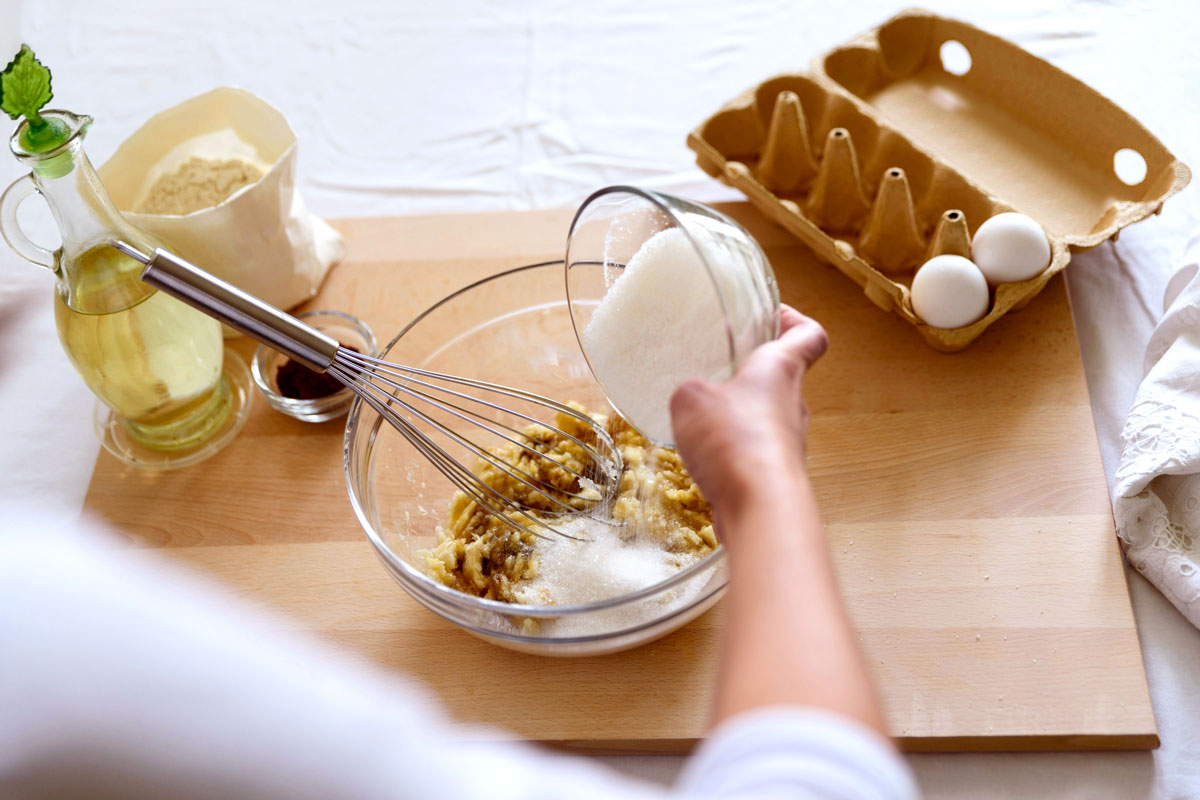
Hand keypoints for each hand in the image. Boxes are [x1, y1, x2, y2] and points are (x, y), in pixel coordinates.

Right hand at [669, 305, 826, 512]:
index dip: (793, 320)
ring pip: (767, 418)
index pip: (809, 335)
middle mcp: (794, 403)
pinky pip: (755, 453)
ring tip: (703, 421)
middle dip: (751, 373)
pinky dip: (734, 452)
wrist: (759, 506)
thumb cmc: (732, 438)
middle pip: (783, 378)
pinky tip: (706, 459)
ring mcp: (789, 442)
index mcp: (781, 369)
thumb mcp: (690, 398)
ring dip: (740, 416)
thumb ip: (690, 391)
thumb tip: (694, 401)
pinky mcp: (777, 474)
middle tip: (717, 371)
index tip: (770, 317)